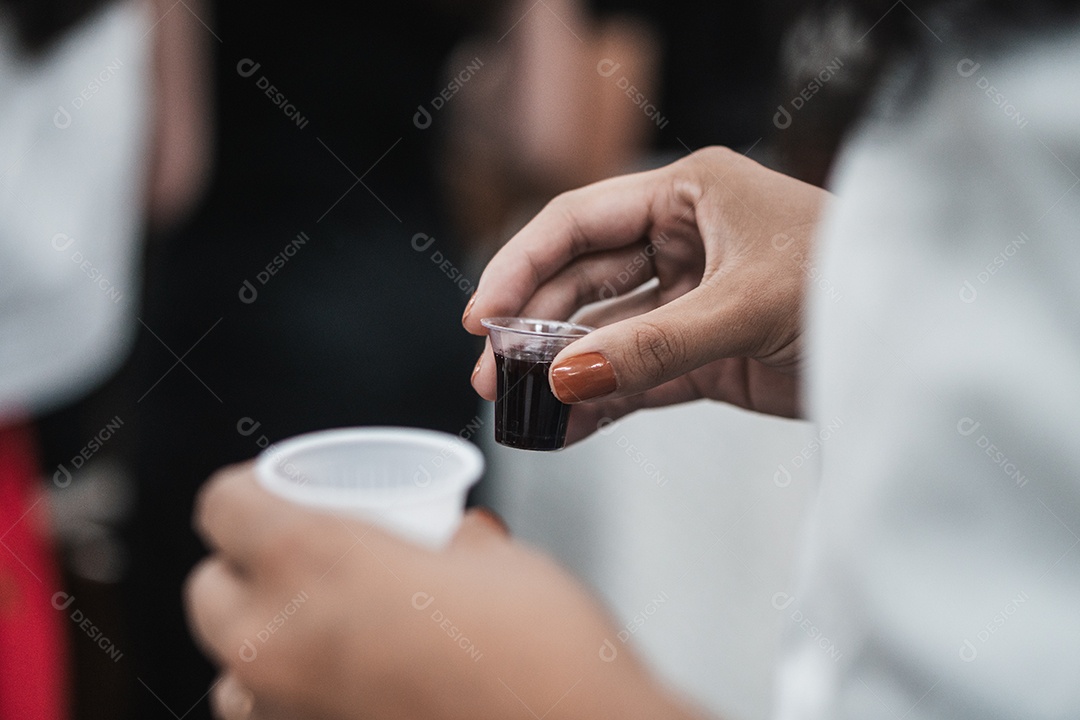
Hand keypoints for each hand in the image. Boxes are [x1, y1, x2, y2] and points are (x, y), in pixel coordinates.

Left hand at [184, 464, 697, 719]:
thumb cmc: (544, 652)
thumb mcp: (495, 559)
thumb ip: (450, 542)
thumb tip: (455, 541)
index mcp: (313, 562)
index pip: (222, 505)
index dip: (248, 491)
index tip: (276, 491)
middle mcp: (278, 644)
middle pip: (206, 591)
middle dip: (244, 569)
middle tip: (303, 559)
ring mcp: (288, 716)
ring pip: (230, 670)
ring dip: (262, 644)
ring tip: (324, 632)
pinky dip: (298, 700)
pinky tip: (354, 687)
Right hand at [463, 147, 829, 441]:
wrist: (920, 342)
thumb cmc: (849, 283)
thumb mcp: (744, 306)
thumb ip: (652, 346)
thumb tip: (564, 379)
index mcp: (687, 196)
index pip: (578, 223)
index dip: (522, 266)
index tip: (482, 313)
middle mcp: (681, 243)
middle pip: (582, 284)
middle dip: (535, 330)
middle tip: (493, 376)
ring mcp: (690, 303)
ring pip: (605, 336)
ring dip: (562, 372)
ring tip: (518, 410)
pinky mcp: (705, 356)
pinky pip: (638, 378)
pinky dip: (602, 403)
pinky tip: (566, 426)